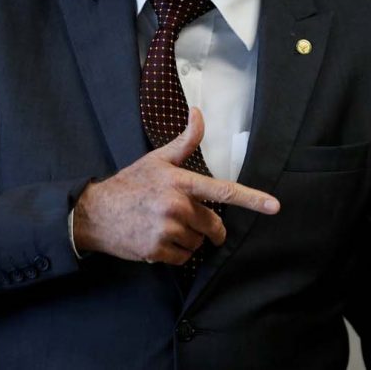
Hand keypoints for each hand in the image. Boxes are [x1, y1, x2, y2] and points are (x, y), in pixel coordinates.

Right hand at [72, 107, 280, 263]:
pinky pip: (183, 258)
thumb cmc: (130, 185)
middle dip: (209, 227)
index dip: (252, 199)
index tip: (274, 206)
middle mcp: (176, 206)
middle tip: (190, 219)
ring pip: (198, 243)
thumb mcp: (157, 159)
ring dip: (189, 239)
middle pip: (213, 225)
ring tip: (166, 226)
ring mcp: (166, 230)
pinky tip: (159, 239)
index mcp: (180, 182)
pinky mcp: (157, 250)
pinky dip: (176, 253)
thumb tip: (198, 113)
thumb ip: (185, 141)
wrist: (95, 213)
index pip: (223, 191)